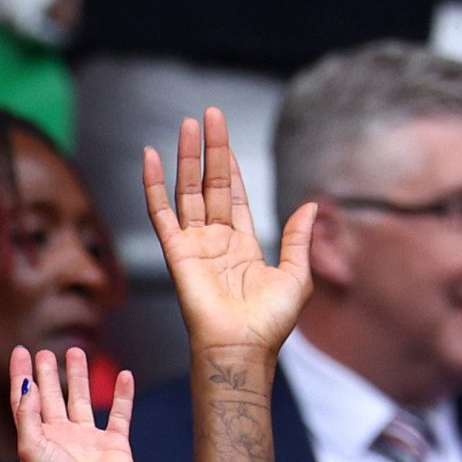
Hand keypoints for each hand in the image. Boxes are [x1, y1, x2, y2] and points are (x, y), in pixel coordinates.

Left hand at [11, 345, 134, 461]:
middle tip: (45, 351)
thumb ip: (26, 417)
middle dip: (47, 373)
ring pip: (81, 400)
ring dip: (79, 376)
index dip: (21, 376)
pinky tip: (124, 374)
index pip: (25, 401)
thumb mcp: (30, 449)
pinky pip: (119, 413)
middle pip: (51, 397)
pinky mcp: (114, 444)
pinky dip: (122, 395)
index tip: (20, 352)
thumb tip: (26, 387)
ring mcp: (87, 440)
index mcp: (37, 439)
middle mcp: (60, 438)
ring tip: (76, 352)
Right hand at [143, 107, 314, 357]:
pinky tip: (150, 159)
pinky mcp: (176, 252)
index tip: (223, 134)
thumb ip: (298, 239)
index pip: (233, 194)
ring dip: (187, 157)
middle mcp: (215, 240)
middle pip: (210, 184)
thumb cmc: (270, 323)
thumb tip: (312, 206)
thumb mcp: (297, 275)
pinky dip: (153, 186)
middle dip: (210, 149)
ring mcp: (194, 244)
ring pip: (188, 190)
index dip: (230, 163)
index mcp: (242, 245)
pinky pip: (160, 213)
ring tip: (187, 124)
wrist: (243, 347)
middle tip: (208, 114)